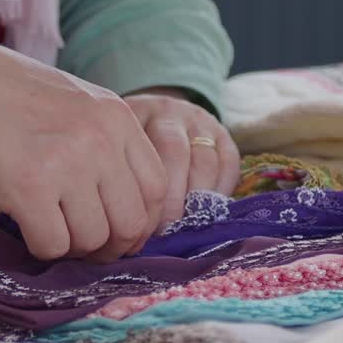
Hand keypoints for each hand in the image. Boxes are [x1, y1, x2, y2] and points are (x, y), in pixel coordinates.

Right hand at [0, 19, 166, 261]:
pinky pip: (53, 244)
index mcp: (117, 117)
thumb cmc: (6, 95)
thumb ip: (108, 142)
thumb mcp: (77, 101)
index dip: (142, 222)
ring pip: (93, 239)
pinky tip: (28, 228)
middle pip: (132, 221)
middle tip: (87, 245)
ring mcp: (65, 163)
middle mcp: (99, 140)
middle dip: (112, 245)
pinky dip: (42, 248)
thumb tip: (128, 204)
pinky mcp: (27, 187)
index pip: (157, 189)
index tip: (119, 231)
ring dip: (74, 247)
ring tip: (52, 229)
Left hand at [124, 89, 239, 227]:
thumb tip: (125, 224)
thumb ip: (117, 179)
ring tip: (186, 224)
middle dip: (172, 198)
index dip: (146, 193)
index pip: (141, 150)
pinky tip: (207, 211)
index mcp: (134, 114)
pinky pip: (229, 163)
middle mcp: (168, 113)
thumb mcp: (113, 152)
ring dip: (197, 199)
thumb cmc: (127, 147)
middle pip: (174, 152)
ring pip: (205, 160)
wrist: (157, 117)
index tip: (142, 223)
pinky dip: (220, 191)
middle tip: (166, 229)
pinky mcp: (223, 135)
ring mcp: (199, 122)